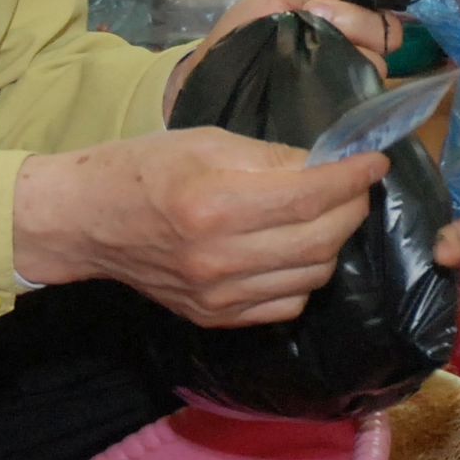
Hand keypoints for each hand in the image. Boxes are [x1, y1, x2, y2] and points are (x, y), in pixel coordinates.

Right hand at [13, 126, 385, 327]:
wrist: (86, 222)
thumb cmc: (143, 169)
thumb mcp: (206, 142)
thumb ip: (271, 157)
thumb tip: (327, 164)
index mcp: (215, 205)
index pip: (309, 197)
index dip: (351, 179)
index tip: (373, 162)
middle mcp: (219, 259)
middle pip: (319, 241)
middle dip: (351, 208)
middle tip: (354, 186)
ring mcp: (218, 296)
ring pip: (312, 275)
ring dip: (332, 242)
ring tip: (325, 214)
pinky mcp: (216, 317)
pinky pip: (287, 304)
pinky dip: (305, 276)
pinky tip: (295, 250)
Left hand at [163, 0, 398, 116]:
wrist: (212, 73)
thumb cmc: (244, 33)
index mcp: (346, 27)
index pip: (383, 20)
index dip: (359, 13)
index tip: (318, 10)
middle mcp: (354, 57)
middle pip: (386, 41)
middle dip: (357, 26)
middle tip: (314, 23)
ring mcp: (344, 88)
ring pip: (374, 70)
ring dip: (345, 58)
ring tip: (308, 58)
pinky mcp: (329, 118)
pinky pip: (352, 104)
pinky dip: (338, 91)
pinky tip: (311, 84)